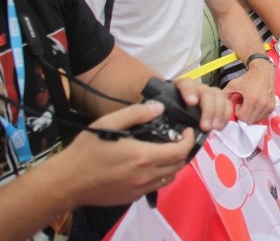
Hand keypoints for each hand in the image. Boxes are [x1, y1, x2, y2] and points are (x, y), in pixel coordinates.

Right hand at [60, 101, 194, 206]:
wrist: (66, 182)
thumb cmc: (86, 152)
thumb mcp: (109, 123)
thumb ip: (136, 113)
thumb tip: (158, 107)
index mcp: (144, 157)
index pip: (181, 151)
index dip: (188, 140)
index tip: (186, 131)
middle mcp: (146, 176)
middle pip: (179, 165)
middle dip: (183, 151)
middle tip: (177, 139)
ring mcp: (139, 189)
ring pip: (169, 178)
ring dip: (172, 164)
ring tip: (164, 151)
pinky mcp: (131, 197)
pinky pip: (154, 187)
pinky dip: (159, 176)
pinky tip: (147, 166)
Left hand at [171, 78, 230, 131]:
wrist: (179, 110)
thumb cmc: (171, 110)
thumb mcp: (165, 109)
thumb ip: (165, 111)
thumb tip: (162, 118)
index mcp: (182, 87)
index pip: (187, 84)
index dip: (190, 92)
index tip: (192, 102)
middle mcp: (198, 88)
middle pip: (207, 93)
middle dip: (208, 110)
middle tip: (205, 126)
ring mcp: (210, 93)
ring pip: (219, 97)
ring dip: (218, 113)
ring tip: (214, 127)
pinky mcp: (219, 101)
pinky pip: (227, 104)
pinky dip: (225, 115)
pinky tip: (220, 126)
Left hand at [223, 59, 275, 123]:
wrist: (263, 71)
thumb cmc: (247, 78)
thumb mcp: (233, 84)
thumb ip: (224, 95)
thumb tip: (219, 105)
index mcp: (252, 99)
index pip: (243, 117)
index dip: (238, 112)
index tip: (238, 104)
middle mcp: (262, 104)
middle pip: (249, 121)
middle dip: (244, 115)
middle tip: (243, 106)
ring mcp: (269, 106)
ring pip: (256, 120)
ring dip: (250, 115)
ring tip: (248, 106)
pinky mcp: (272, 107)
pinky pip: (263, 117)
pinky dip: (257, 114)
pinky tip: (254, 106)